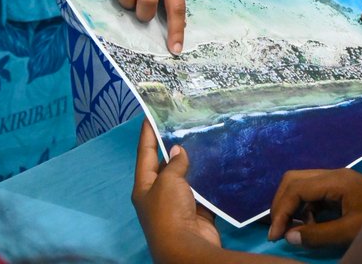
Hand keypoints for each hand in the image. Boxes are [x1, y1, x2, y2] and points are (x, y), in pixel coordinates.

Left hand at [134, 121, 220, 261]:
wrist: (186, 247)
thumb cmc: (169, 211)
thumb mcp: (167, 182)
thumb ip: (174, 164)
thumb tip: (178, 150)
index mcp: (144, 187)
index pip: (144, 153)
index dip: (147, 133)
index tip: (151, 114)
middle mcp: (158, 194)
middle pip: (165, 165)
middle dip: (174, 146)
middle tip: (184, 124)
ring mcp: (178, 203)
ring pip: (186, 177)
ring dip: (194, 162)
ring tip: (204, 138)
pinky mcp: (197, 211)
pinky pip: (202, 190)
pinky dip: (208, 179)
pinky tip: (218, 162)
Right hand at [268, 168, 361, 248]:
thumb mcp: (349, 232)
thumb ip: (318, 234)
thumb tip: (289, 236)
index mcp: (337, 180)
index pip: (297, 188)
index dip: (281, 210)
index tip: (276, 235)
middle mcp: (334, 174)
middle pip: (294, 179)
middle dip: (282, 204)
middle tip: (279, 230)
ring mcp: (337, 179)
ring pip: (301, 183)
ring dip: (292, 205)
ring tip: (296, 230)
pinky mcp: (340, 187)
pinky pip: (313, 192)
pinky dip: (304, 207)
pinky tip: (310, 224)